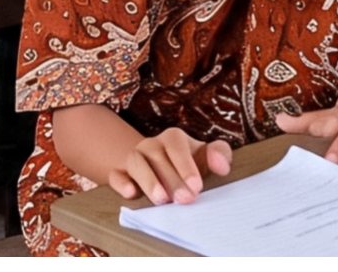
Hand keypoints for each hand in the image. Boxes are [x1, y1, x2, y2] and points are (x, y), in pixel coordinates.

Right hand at [106, 127, 232, 204]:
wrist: (157, 168)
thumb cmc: (188, 165)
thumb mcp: (205, 156)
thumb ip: (220, 155)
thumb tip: (221, 166)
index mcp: (173, 138)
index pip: (177, 146)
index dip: (186, 165)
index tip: (197, 186)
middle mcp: (151, 145)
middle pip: (157, 157)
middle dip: (172, 180)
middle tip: (185, 200)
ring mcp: (133, 158)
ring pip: (136, 163)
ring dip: (149, 181)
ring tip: (161, 200)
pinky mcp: (119, 173)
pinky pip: (116, 175)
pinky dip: (122, 183)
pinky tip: (131, 193)